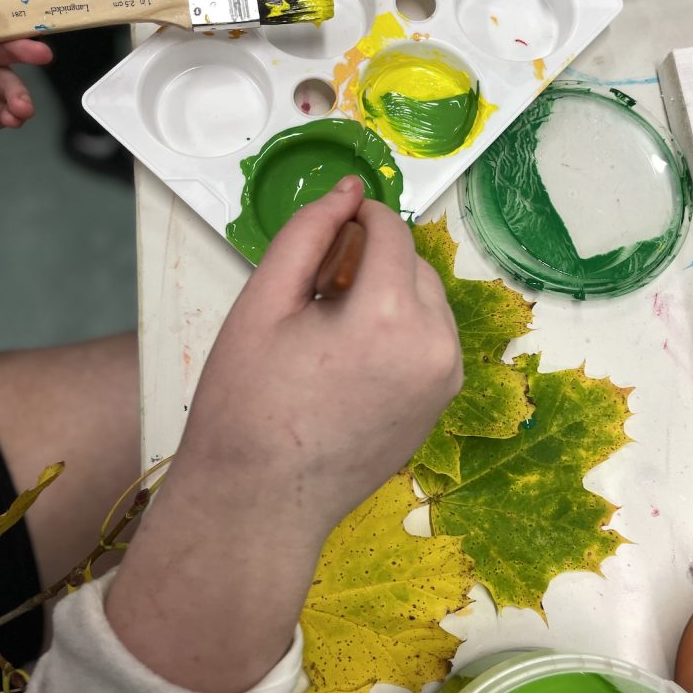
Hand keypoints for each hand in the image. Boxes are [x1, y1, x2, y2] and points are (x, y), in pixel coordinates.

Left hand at [0, 0, 52, 131]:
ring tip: (23, 108)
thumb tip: (0, 3)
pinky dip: (12, 116)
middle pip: (5, 48)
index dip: (13, 15)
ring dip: (20, 96)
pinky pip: (2, 113)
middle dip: (25, 51)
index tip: (33, 14)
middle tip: (42, 54)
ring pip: (7, 85)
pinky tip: (14, 118)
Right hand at [107, 178, 462, 692]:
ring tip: (332, 324)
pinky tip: (353, 357)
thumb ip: (308, 232)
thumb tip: (349, 188)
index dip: (358, 216)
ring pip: (427, 301)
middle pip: (414, 264)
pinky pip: (431, 340)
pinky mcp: (441, 406)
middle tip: (317, 286)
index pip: (392, 231)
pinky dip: (401, 328)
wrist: (259, 504)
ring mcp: (445, 382)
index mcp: (391, 316)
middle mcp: (436, 346)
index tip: (328, 227)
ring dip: (389, 291)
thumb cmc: (247, 403)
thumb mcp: (264, 302)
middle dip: (374, 258)